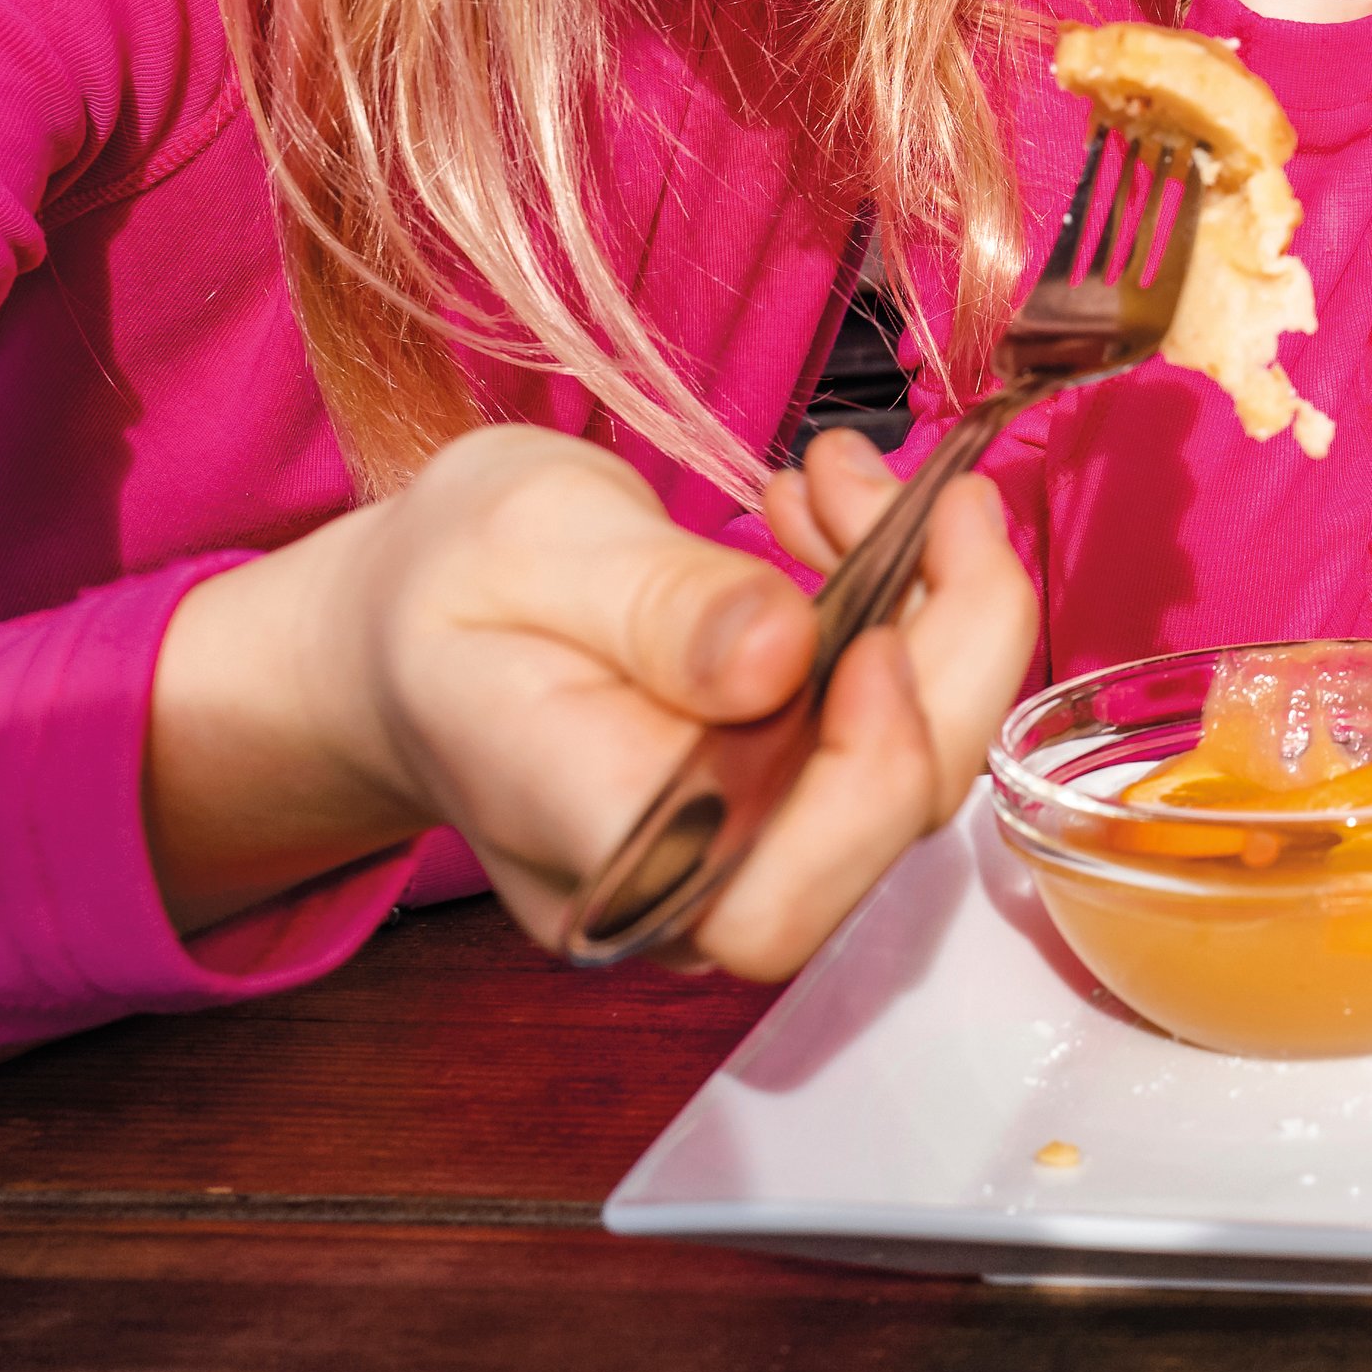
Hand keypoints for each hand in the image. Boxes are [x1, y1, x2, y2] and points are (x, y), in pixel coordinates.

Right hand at [145, 424, 1036, 977]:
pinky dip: (912, 609)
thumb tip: (778, 654)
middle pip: (882, 828)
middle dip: (952, 649)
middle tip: (938, 499)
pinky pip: (899, 727)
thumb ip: (651, 603)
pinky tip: (844, 517)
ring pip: (918, 766)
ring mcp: (745, 854)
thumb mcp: (524, 542)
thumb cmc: (451, 590)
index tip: (871, 625)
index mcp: (582, 838)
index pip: (763, 893)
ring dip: (938, 607)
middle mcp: (679, 885)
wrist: (419, 631)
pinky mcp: (794, 803)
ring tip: (850, 478)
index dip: (863, 776)